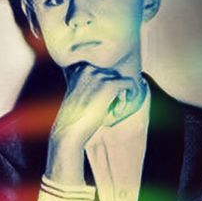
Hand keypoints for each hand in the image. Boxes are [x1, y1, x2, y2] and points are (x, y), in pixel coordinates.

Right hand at [46, 66, 145, 186]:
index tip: (103, 101)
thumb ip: (89, 85)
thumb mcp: (78, 96)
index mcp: (78, 68)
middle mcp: (87, 68)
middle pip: (112, 73)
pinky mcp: (109, 85)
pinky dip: (132, 93)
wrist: (69, 132)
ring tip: (114, 110)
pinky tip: (124, 105)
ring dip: (121, 94)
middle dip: (115, 89)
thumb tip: (107, 81)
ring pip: (121, 79)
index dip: (106, 86)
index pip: (101, 70)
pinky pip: (129, 83)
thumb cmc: (73, 120)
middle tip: (111, 108)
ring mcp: (98, 75)